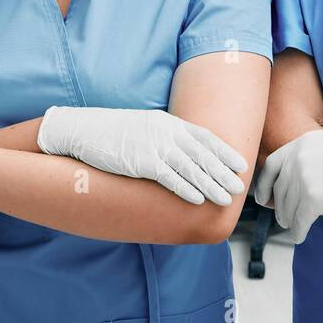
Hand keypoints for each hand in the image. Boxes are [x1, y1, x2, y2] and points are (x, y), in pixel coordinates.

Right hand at [37, 106, 246, 205]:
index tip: (241, 164)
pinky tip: (199, 200)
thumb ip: (165, 135)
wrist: (82, 129)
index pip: (204, 137)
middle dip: (223, 172)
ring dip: (211, 185)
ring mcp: (154, 147)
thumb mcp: (144, 126)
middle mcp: (166, 133)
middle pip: (203, 154)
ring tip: (226, 199)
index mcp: (168, 122)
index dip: (225, 152)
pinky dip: (186, 189)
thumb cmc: (111, 130)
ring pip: (191, 168)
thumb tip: (182, 151)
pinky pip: (170, 178)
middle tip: (240, 186)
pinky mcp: (142, 163)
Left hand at [255, 119, 322, 243]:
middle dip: (280, 206)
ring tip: (291, 226)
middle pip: (279, 191)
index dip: (264, 184)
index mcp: (300, 144)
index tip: (262, 196)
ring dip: (288, 220)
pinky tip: (299, 236)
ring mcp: (303, 180)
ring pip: (287, 208)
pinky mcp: (314, 200)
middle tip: (282, 216)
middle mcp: (296, 161)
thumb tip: (320, 141)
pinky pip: (299, 221)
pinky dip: (297, 231)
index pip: (271, 166)